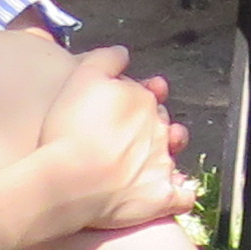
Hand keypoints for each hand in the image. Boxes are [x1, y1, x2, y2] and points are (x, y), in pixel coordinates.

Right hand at [38, 49, 193, 232]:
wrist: (67, 179)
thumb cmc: (69, 130)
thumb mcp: (81, 79)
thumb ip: (106, 60)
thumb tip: (123, 53)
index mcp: (143, 101)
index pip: (146, 97)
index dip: (134, 101)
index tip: (118, 109)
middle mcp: (158, 130)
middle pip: (160, 123)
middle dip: (151, 126)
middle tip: (127, 136)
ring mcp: (162, 164)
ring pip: (173, 154)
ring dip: (168, 152)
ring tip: (154, 157)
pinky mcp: (161, 196)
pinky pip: (183, 196)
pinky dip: (182, 193)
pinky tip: (173, 192)